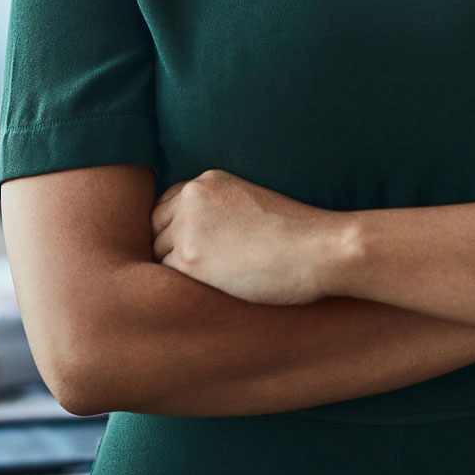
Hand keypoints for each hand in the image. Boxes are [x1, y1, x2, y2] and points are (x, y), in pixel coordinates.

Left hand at [152, 170, 340, 305]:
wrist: (318, 249)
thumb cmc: (298, 234)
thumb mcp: (252, 203)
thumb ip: (219, 210)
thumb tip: (202, 239)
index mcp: (208, 181)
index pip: (166, 204)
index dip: (175, 229)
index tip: (190, 247)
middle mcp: (191, 198)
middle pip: (156, 228)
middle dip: (169, 249)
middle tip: (196, 271)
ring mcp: (187, 228)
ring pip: (159, 254)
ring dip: (177, 270)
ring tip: (208, 283)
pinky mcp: (189, 260)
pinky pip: (167, 278)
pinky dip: (183, 288)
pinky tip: (209, 293)